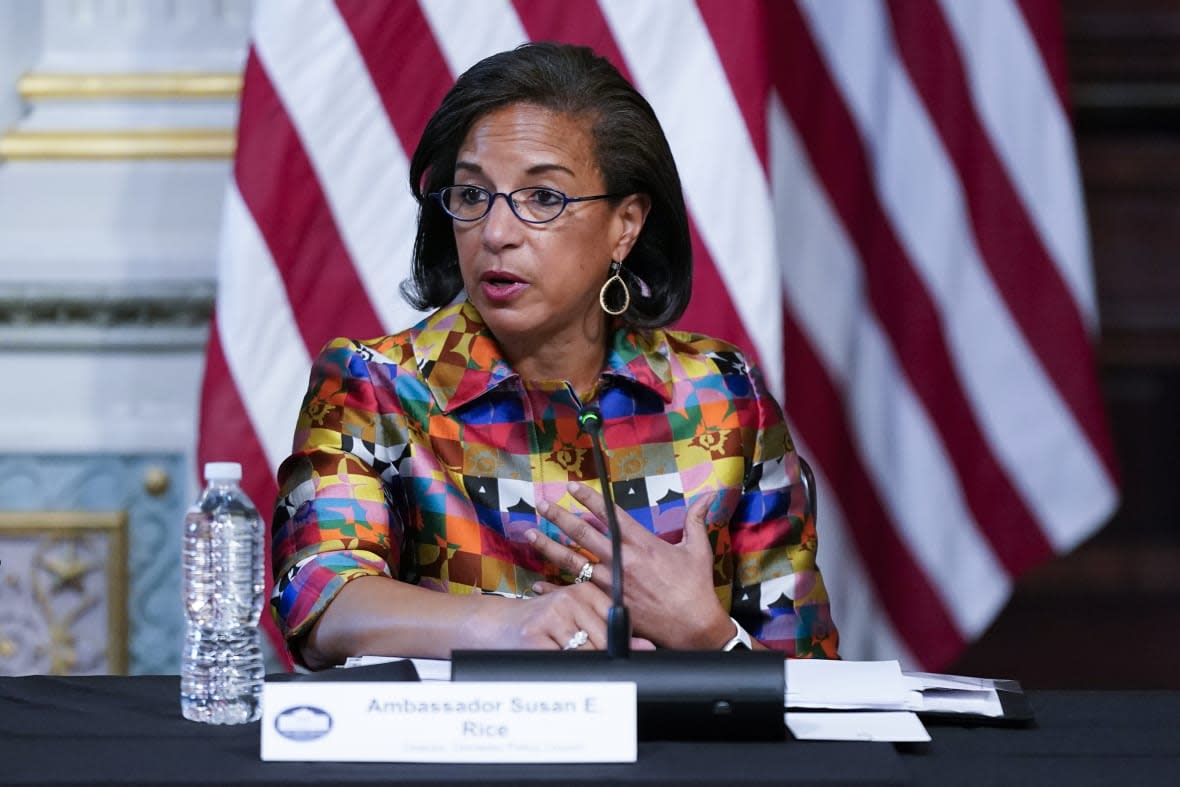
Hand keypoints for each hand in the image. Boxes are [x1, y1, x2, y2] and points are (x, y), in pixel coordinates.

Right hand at [471, 581, 652, 650]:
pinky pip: (563, 662)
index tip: (610, 653)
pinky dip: (564, 670)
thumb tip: (648, 648)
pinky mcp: (534, 635)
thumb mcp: (576, 618)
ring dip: (581, 665)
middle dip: (600, 659)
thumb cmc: (544, 624)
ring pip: (586, 654)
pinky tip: (555, 662)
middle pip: (605, 641)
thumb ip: (610, 629)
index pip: (618, 623)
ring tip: (567, 659)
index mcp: (585, 591)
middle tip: (584, 660)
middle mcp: (570, 598)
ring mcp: (551, 615)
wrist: (498, 624)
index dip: (619, 645)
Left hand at [528, 483, 732, 648]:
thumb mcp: (697, 549)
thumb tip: (710, 496)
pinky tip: (537, 582)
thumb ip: (696, 519)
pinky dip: (556, 588)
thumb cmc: (696, 588)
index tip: (572, 486)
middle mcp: (624, 560)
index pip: (610, 514)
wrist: (694, 627)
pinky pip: (577, 593)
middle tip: (542, 503)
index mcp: (643, 544)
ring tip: (530, 534)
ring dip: (550, 546)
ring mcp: (613, 583)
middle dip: (560, 516)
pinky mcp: (609, 604)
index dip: (590, 498)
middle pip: (584, 534)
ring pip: (574, 561)